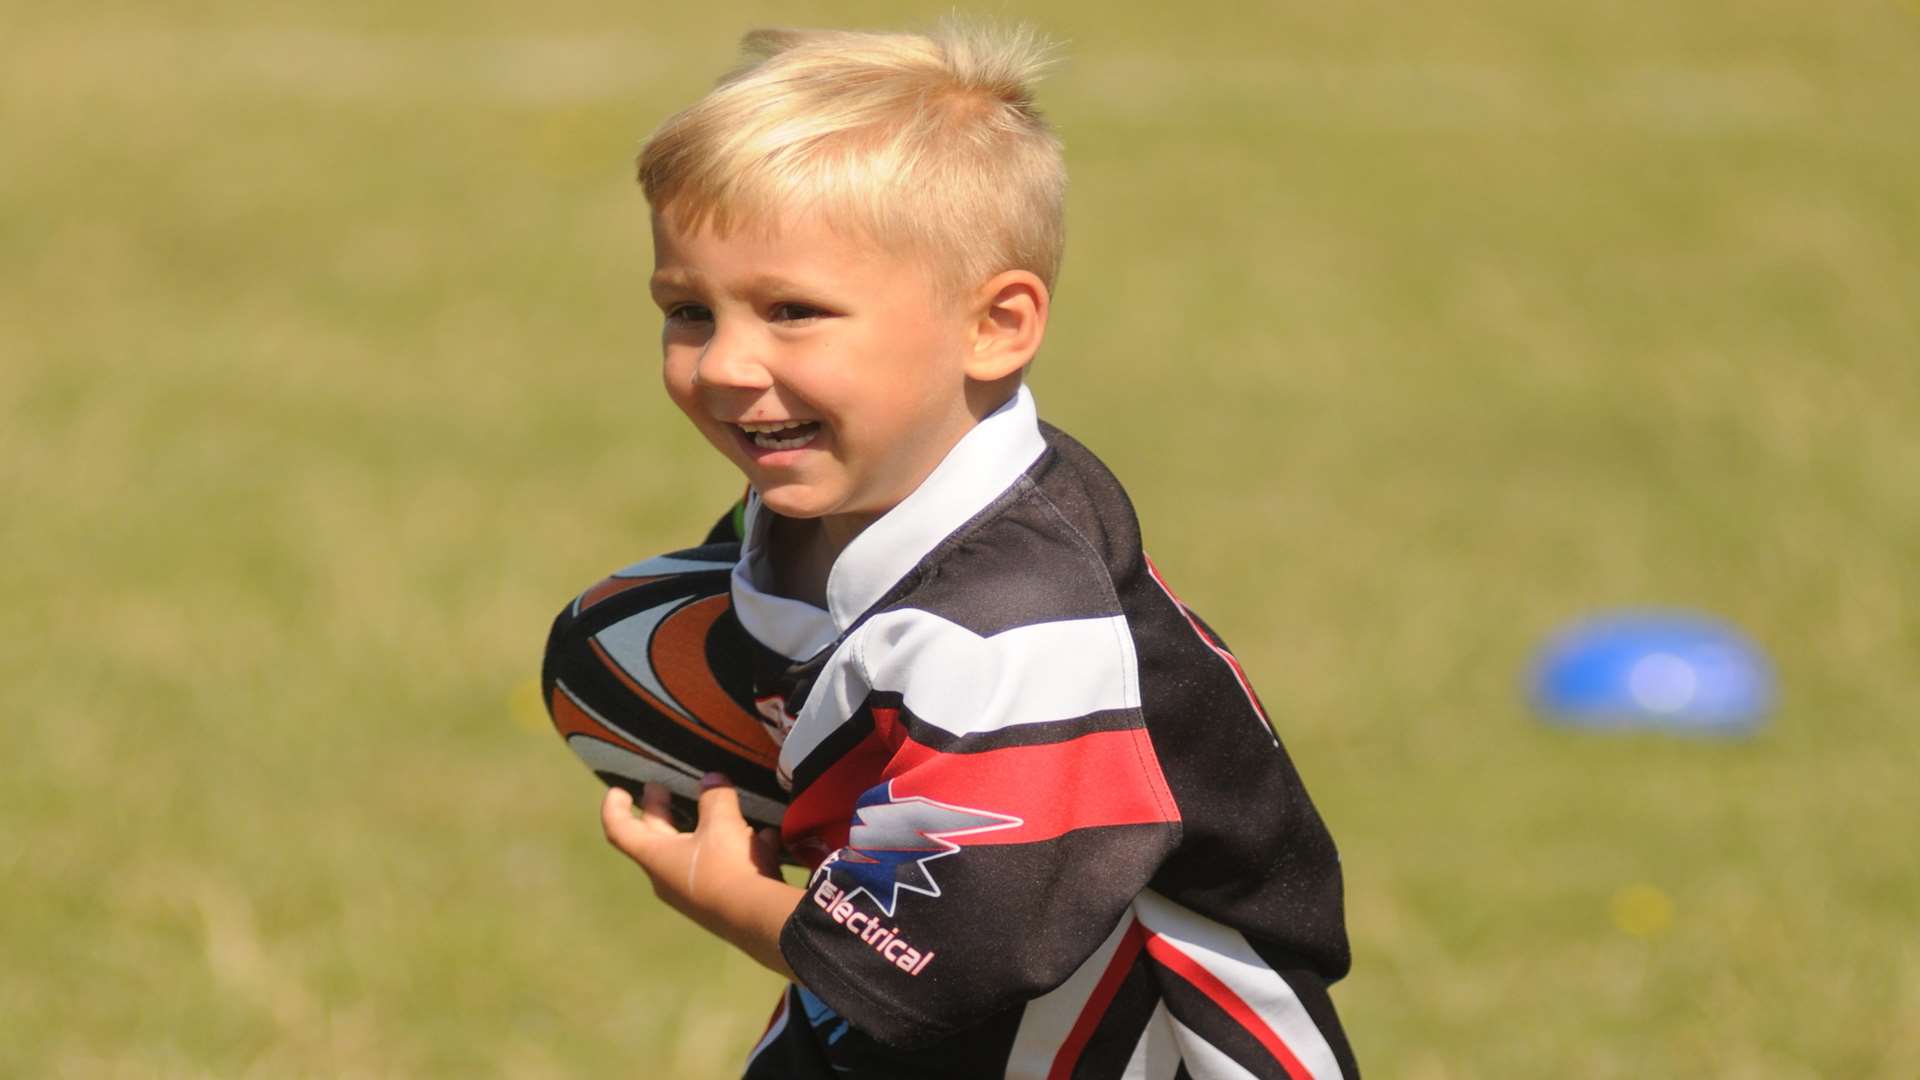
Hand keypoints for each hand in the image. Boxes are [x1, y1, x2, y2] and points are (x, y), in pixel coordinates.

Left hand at [601, 773, 800, 976]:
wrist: (755, 918)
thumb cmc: (726, 865)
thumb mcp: (722, 822)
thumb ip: (715, 797)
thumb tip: (712, 779)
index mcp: (655, 855)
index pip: (620, 830)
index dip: (614, 808)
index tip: (618, 790)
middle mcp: (666, 875)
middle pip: (653, 839)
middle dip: (657, 809)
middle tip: (658, 786)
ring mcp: (690, 891)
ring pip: (690, 851)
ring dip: (700, 828)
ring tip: (720, 807)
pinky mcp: (716, 900)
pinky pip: (718, 867)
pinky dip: (733, 849)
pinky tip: (763, 839)